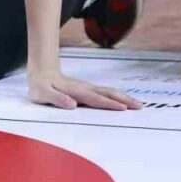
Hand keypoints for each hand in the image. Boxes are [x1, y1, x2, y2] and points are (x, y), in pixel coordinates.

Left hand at [28, 68, 142, 110]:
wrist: (42, 73)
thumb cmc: (41, 87)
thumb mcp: (43, 94)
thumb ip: (57, 99)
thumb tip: (72, 105)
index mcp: (76, 91)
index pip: (95, 99)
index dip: (108, 104)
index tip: (122, 109)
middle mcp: (85, 88)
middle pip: (108, 94)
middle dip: (124, 100)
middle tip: (139, 107)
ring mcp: (88, 88)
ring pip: (109, 92)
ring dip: (124, 98)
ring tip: (138, 105)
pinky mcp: (89, 89)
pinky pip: (106, 93)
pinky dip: (118, 97)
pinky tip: (125, 101)